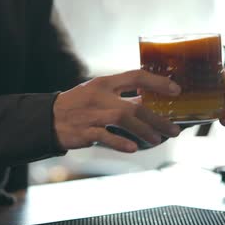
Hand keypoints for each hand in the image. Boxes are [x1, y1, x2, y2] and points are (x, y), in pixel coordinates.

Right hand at [53, 70, 182, 152]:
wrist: (48, 118)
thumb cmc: (79, 105)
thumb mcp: (99, 93)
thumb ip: (122, 96)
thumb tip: (151, 101)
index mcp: (105, 82)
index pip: (136, 76)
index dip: (157, 82)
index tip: (176, 90)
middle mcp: (100, 96)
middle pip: (135, 105)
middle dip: (158, 119)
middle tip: (174, 129)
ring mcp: (91, 113)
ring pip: (124, 119)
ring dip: (144, 130)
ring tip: (158, 140)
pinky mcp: (84, 131)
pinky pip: (105, 136)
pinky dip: (120, 142)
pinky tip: (133, 148)